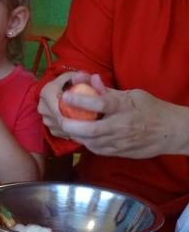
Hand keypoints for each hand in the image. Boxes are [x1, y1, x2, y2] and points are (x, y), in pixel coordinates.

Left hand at [40, 73, 188, 157]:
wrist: (171, 132)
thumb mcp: (132, 94)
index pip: (100, 103)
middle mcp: (122, 126)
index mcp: (125, 107)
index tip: (65, 95)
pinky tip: (82, 136)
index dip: (80, 99)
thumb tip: (88, 78)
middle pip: (91, 129)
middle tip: (60, 119)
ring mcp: (121, 142)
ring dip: (76, 135)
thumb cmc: (150, 109)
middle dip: (71, 125)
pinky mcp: (120, 153)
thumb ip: (107, 90)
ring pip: (91, 142)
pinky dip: (86, 143)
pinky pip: (97, 150)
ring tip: (68, 126)